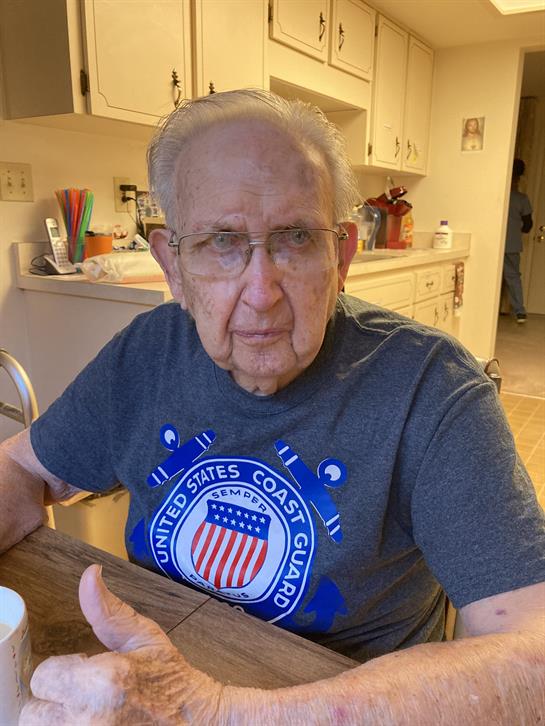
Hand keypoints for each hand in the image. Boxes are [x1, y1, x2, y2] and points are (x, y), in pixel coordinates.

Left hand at [20, 565, 222, 724]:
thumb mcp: (143, 637)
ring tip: (87, 708)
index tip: (86, 667)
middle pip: (33, 711)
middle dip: (55, 698)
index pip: (44, 676)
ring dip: (60, 717)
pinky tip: (96, 720)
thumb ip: (108, 610)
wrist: (198, 721)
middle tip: (83, 692)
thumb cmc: (171, 680)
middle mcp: (88, 720)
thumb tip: (90, 576)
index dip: (64, 668)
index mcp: (101, 682)